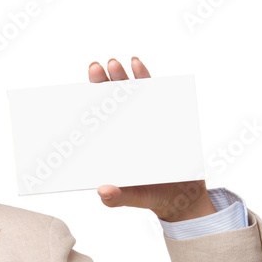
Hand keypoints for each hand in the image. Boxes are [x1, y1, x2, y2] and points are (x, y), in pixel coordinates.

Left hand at [88, 57, 216, 221]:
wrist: (183, 197)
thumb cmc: (152, 196)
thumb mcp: (134, 198)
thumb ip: (118, 198)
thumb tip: (103, 191)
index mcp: (111, 145)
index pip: (96, 122)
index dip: (87, 107)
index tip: (78, 94)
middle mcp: (124, 129)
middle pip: (110, 103)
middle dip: (102, 84)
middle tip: (95, 68)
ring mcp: (142, 121)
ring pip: (129, 94)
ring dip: (122, 77)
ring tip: (114, 64)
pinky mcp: (162, 116)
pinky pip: (152, 94)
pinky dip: (145, 77)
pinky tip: (136, 63)